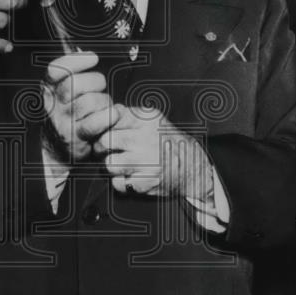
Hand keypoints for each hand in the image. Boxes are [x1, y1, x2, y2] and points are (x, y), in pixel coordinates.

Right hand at [43, 52, 117, 161]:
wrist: (58, 149)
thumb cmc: (70, 114)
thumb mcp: (65, 93)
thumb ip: (73, 74)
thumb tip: (89, 56)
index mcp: (49, 88)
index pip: (55, 69)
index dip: (75, 61)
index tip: (93, 58)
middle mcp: (52, 104)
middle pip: (75, 84)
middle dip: (96, 81)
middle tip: (101, 87)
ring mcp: (62, 121)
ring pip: (88, 102)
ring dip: (104, 102)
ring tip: (105, 105)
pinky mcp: (75, 137)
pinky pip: (96, 122)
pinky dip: (110, 116)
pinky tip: (114, 115)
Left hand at [98, 105, 213, 201]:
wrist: (192, 166)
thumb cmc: (167, 141)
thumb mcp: (153, 120)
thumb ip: (130, 115)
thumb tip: (108, 111)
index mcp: (147, 120)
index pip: (111, 118)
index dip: (104, 126)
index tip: (107, 131)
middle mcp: (147, 139)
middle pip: (105, 141)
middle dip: (103, 147)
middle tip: (110, 150)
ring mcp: (147, 161)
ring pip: (109, 163)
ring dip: (112, 165)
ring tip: (122, 163)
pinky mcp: (146, 182)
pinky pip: (118, 183)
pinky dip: (121, 182)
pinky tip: (131, 175)